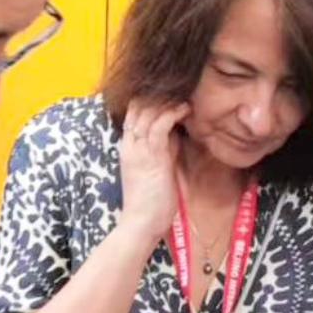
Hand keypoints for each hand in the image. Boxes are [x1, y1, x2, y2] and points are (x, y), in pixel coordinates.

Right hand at [118, 98, 189, 248]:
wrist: (141, 224)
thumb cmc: (150, 204)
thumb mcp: (157, 171)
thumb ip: (165, 151)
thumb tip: (176, 135)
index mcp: (128, 148)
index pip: (133, 113)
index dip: (149, 99)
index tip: (169, 94)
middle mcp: (130, 144)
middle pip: (138, 105)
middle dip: (158, 94)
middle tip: (179, 88)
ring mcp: (139, 148)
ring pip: (148, 110)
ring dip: (167, 99)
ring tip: (185, 94)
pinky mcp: (152, 155)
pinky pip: (160, 124)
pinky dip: (172, 112)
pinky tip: (185, 109)